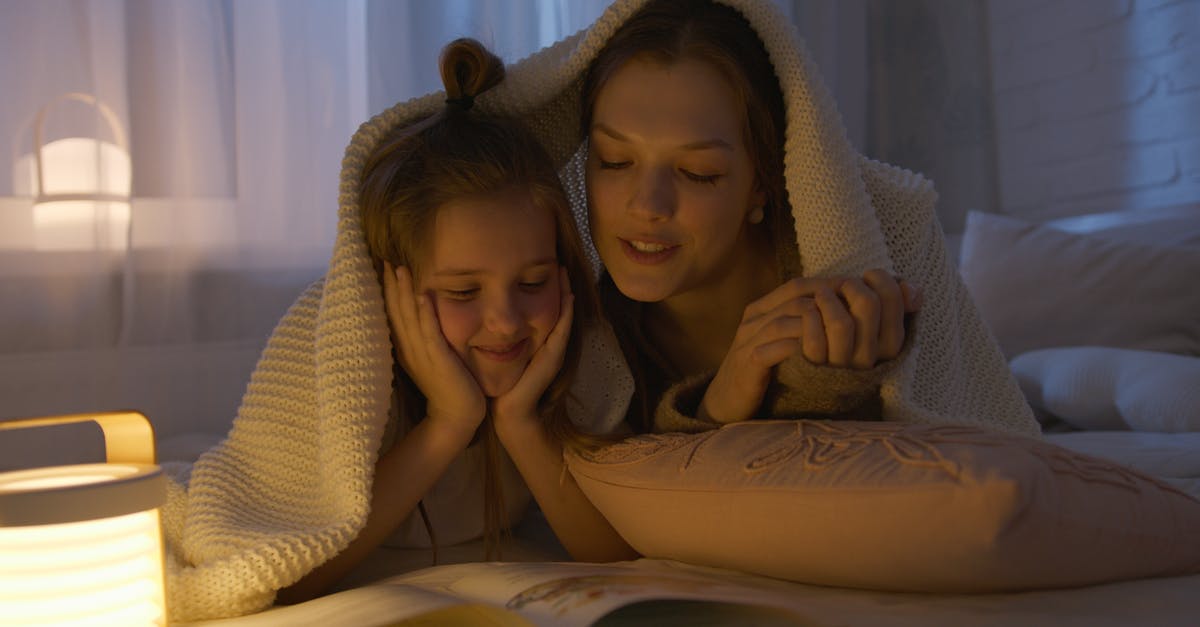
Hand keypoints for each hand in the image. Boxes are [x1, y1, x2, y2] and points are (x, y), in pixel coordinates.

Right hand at [383, 261, 485, 439]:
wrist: (458, 416)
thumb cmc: (448, 384)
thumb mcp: (431, 356)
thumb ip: (424, 337)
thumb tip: (420, 313)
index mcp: (405, 347)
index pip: (392, 312)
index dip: (387, 288)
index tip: (382, 263)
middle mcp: (409, 348)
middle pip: (396, 310)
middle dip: (391, 283)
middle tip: (384, 256)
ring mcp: (422, 354)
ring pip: (410, 317)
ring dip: (405, 292)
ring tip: (399, 267)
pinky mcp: (439, 361)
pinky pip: (431, 333)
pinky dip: (426, 313)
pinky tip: (423, 294)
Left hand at [492, 267, 573, 431]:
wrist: (506, 412)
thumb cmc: (498, 384)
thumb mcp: (496, 353)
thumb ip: (494, 336)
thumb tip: (479, 316)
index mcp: (535, 341)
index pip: (542, 308)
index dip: (543, 288)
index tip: (541, 265)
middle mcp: (547, 344)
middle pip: (556, 308)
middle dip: (558, 285)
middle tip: (558, 261)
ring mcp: (553, 351)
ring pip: (563, 315)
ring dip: (565, 293)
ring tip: (564, 271)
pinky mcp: (552, 358)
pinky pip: (562, 330)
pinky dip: (566, 314)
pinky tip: (567, 297)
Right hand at [699, 270, 919, 423]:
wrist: (725, 403)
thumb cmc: (760, 373)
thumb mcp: (779, 343)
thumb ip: (801, 325)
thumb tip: (840, 312)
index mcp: (761, 309)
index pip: (798, 285)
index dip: (830, 285)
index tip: (858, 293)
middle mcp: (754, 318)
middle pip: (796, 297)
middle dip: (832, 302)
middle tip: (860, 311)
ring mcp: (749, 338)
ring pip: (788, 318)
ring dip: (821, 323)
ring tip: (847, 333)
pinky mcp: (748, 361)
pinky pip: (779, 347)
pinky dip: (804, 347)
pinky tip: (824, 355)